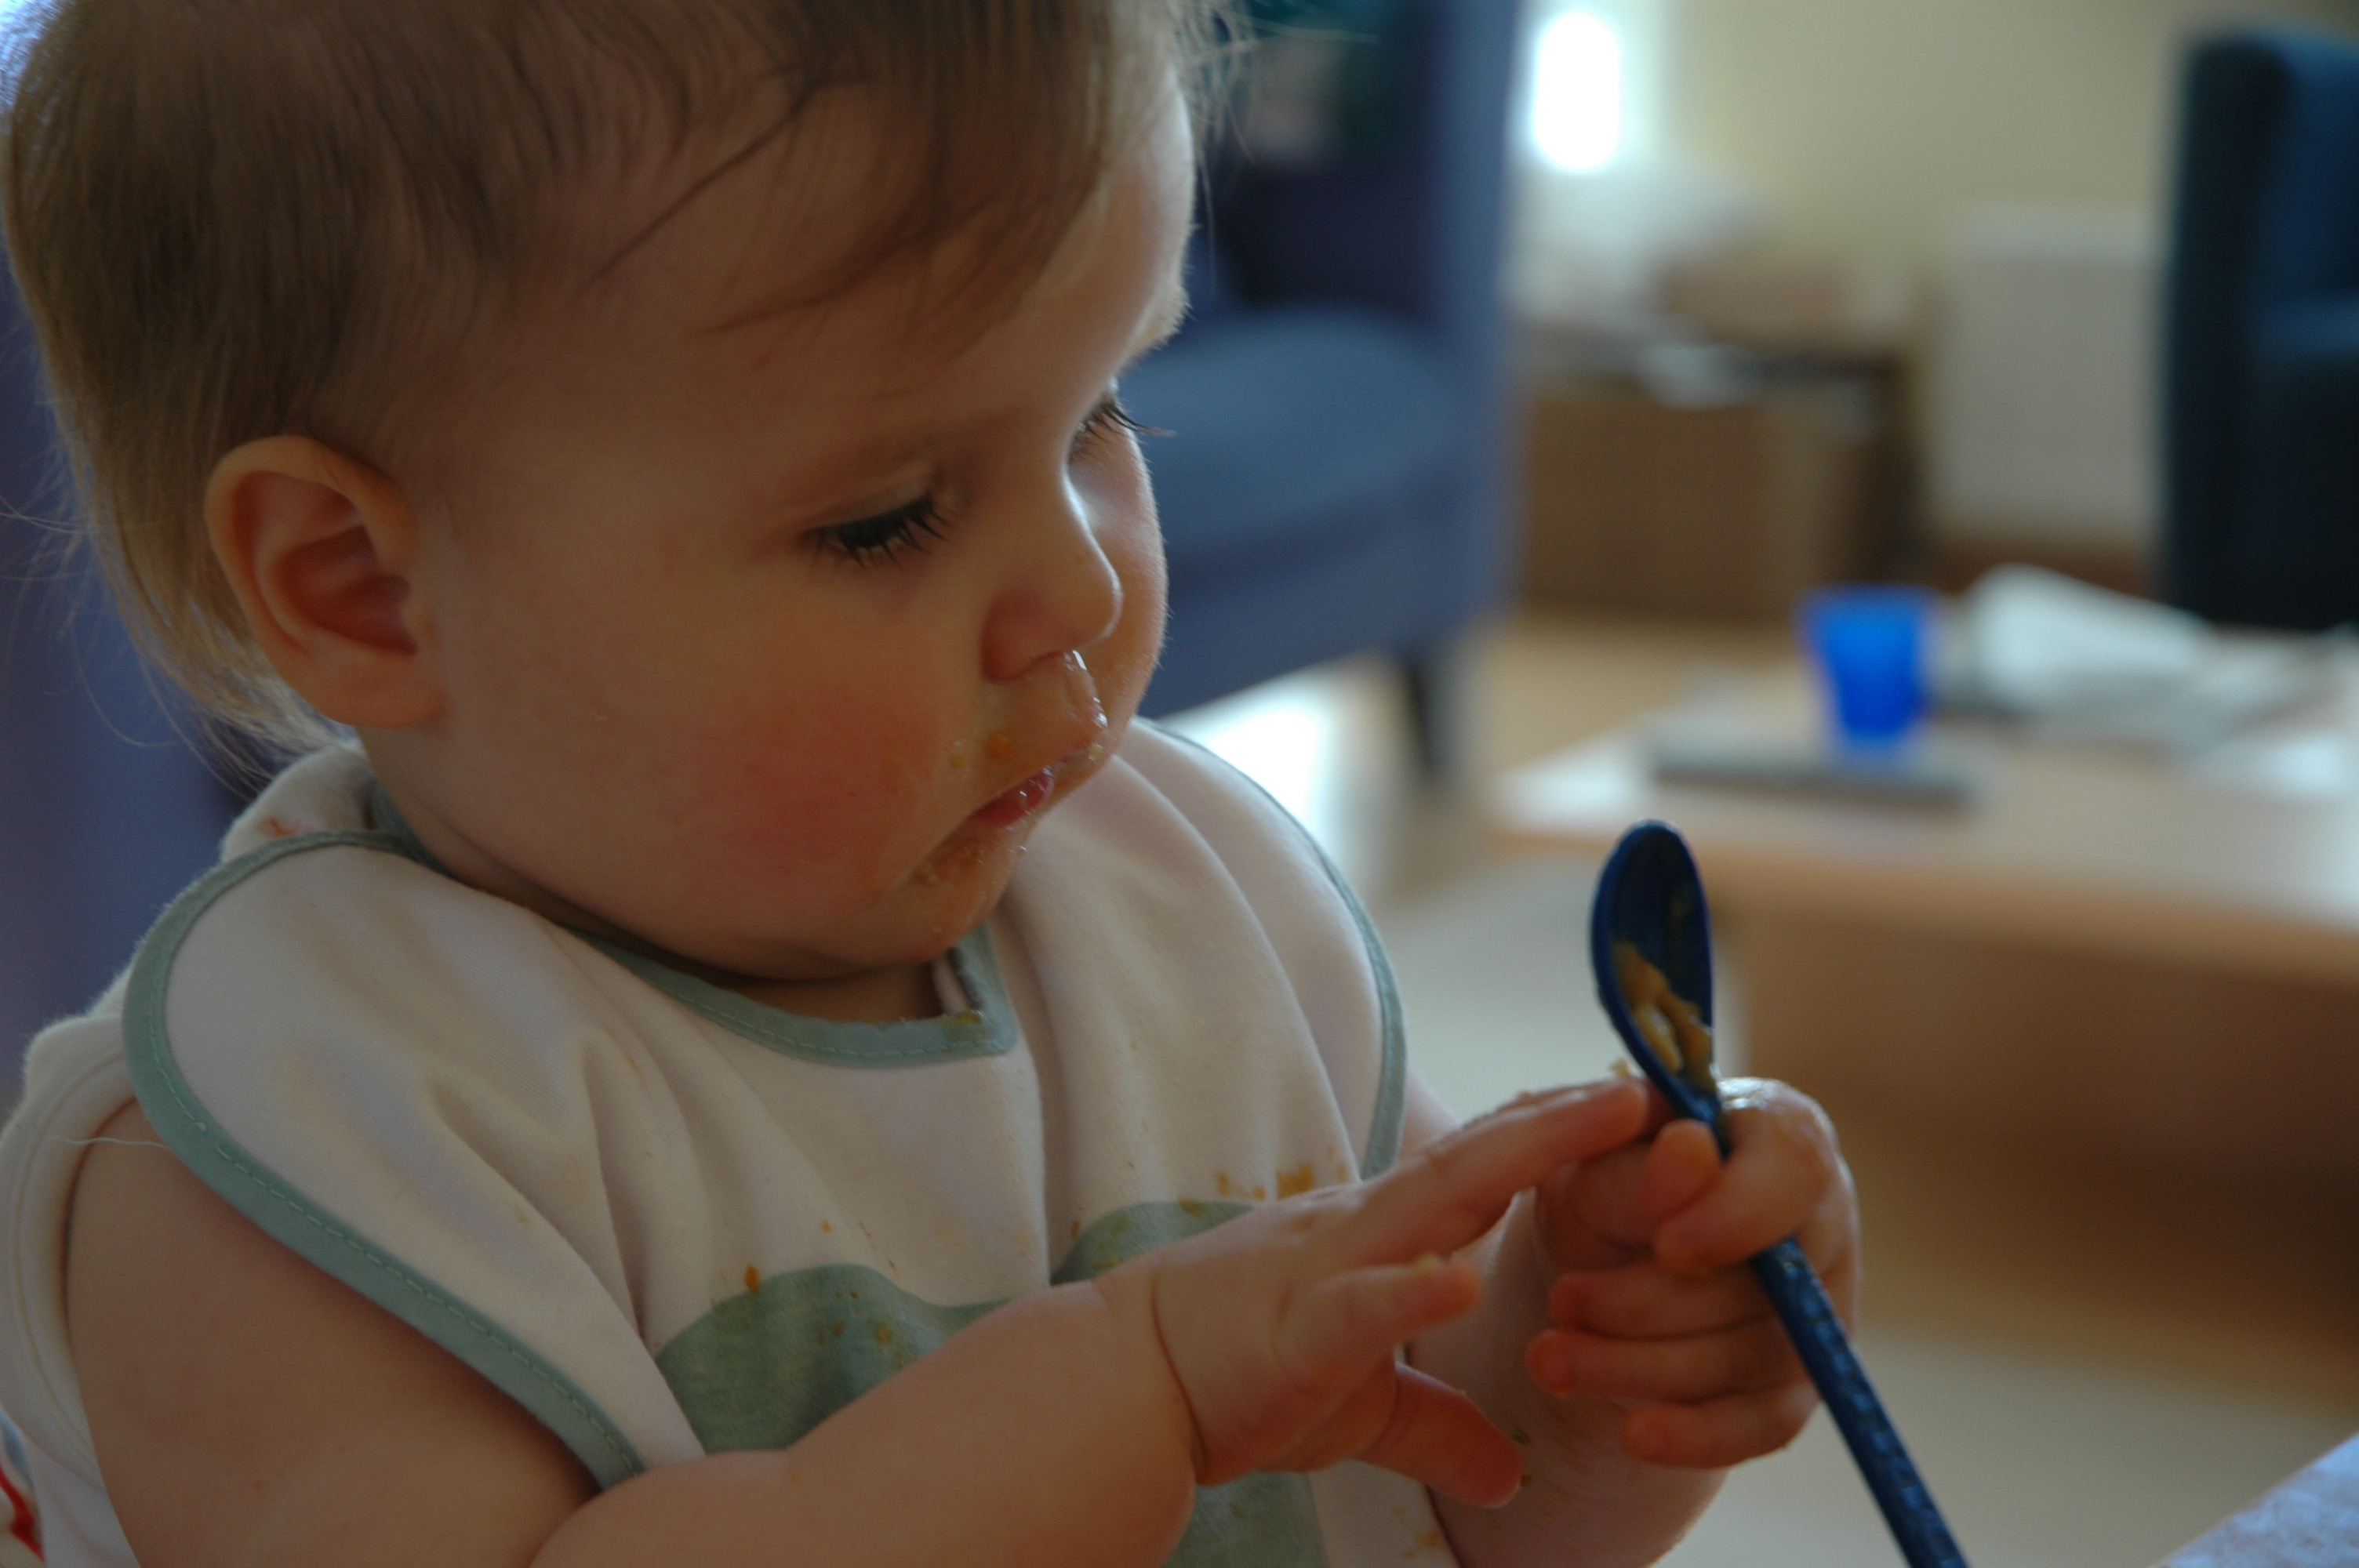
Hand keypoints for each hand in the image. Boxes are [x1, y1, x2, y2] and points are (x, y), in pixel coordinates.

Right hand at [1123, 1080, 1648, 1507]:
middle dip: (1567, 1120)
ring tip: (1597, 1123)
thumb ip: (1439, 1429)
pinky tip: (1461, 1279)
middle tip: (1651, 1082)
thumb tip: (1507, 1481)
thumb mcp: (1362, 1407)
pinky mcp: (1296, 1334)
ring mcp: (1330, 1269)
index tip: (1638, 1098)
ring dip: (1522, 1157)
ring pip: (1437, 1201)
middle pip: (1481, 1159)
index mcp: (1384, 1234)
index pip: (1485, 1168)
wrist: (1130, 1384)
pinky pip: (1360, 1307)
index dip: (1559, 1132)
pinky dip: (1411, 1291)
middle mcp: (1365, 1228)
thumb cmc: (1241, 1373)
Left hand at [1524, 1077, 1857, 1468]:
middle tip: (1563, 1301)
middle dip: (1652, 1302)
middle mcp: (1819, 1220)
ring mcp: (1816, 1309)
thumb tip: (1690, 1148)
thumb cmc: (1607, 1181)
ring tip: (1551, 1359)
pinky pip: (1763, 1424)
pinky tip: (1633, 1434)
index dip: (1737, 1214)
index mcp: (1782, 1135)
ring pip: (1752, 1356)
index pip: (1795, 1168)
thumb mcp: (1598, 1159)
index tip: (1666, 1246)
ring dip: (1643, 1367)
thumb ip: (1643, 1161)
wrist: (1597, 1248)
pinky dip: (1697, 1434)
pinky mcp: (1794, 1384)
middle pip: (1765, 1280)